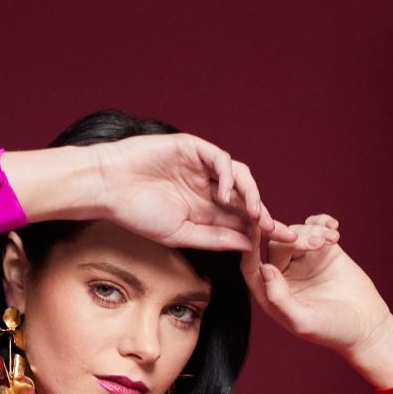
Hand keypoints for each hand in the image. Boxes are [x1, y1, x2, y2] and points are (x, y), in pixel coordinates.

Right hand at [89, 131, 271, 251]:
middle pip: (246, 198)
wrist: (109, 188)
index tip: (284, 243)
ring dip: (251, 195)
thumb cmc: (137, 214)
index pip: (241, 219)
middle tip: (277, 231)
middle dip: (264, 214)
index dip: (263, 229)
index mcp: (205, 210)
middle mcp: (207, 187)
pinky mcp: (193, 148)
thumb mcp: (181, 234)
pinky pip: (221, 159)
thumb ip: (215, 239)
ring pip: (239, 177)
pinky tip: (224, 195)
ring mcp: (201, 167)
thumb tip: (248, 245)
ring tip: (255, 215)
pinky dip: (227, 176)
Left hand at [241, 213, 391, 353]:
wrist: (366, 325)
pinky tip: (334, 227)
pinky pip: (314, 227)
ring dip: (314, 231)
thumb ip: (280, 298)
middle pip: (277, 244)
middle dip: (295, 238)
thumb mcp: (303, 320)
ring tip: (332, 241)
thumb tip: (264, 268)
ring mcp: (303, 261)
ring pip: (297, 232)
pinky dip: (322, 222)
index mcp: (271, 293)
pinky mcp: (323, 251)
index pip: (251, 265)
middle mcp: (284, 274)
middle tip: (317, 243)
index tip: (254, 226)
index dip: (250, 245)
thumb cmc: (332, 329)